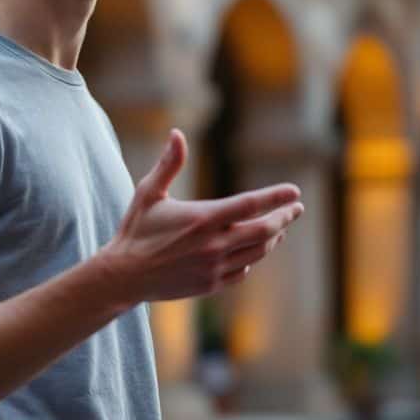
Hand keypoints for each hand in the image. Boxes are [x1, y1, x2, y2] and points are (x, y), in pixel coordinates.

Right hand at [99, 128, 303, 302]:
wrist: (123, 276)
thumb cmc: (136, 230)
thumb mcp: (149, 193)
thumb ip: (168, 164)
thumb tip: (177, 133)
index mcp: (203, 219)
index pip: (251, 204)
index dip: (276, 197)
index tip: (295, 191)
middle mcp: (213, 245)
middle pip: (264, 231)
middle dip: (284, 218)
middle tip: (295, 209)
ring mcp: (214, 268)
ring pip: (257, 252)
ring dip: (273, 238)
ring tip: (279, 227)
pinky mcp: (210, 285)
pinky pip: (242, 271)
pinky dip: (252, 258)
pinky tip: (253, 250)